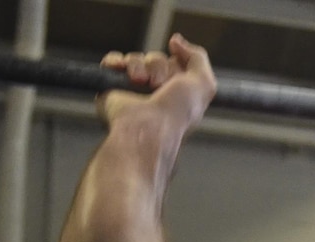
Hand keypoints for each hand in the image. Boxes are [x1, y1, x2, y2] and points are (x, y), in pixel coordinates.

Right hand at [98, 34, 217, 138]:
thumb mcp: (204, 84)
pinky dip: (116, 61)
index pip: (174, 64)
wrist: (148, 128)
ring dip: (139, 65)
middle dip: (158, 66)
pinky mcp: (111, 89)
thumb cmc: (177, 113)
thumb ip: (198, 58)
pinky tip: (122, 70)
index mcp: (175, 95)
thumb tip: (175, 41)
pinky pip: (112, 62)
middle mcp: (154, 94)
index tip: (178, 80)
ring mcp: (132, 92)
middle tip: (158, 85)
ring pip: (135, 59)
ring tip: (140, 82)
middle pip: (155, 59)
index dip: (176, 66)